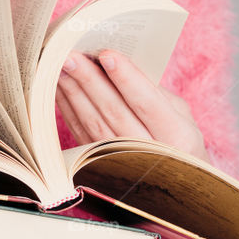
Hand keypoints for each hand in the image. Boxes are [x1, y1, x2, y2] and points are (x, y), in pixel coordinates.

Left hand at [55, 48, 207, 160]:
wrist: (174, 184)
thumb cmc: (177, 139)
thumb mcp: (180, 115)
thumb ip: (154, 92)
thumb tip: (115, 66)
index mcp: (178, 137)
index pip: (148, 104)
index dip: (127, 79)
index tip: (107, 55)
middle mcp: (150, 154)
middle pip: (114, 112)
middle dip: (89, 81)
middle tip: (69, 55)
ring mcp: (123, 164)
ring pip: (93, 124)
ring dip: (73, 93)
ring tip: (58, 66)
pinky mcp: (102, 168)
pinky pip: (82, 134)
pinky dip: (68, 110)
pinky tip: (59, 89)